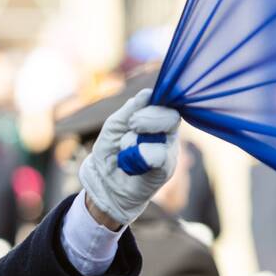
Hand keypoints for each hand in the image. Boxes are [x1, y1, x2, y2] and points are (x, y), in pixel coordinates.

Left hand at [78, 88, 181, 226]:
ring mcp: (170, 150)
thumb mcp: (115, 125)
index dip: (150, 106)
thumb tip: (148, 93)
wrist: (104, 182)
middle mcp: (168, 133)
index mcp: (157, 118)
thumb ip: (131, 108)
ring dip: (136, 141)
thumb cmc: (111, 151)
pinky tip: (132, 163)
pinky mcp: (167, 168)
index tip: (132, 118)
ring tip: (126, 152)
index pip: (165, 103)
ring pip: (162, 136)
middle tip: (130, 129)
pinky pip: (160, 156)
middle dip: (145, 120)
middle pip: (170, 116)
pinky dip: (141, 157)